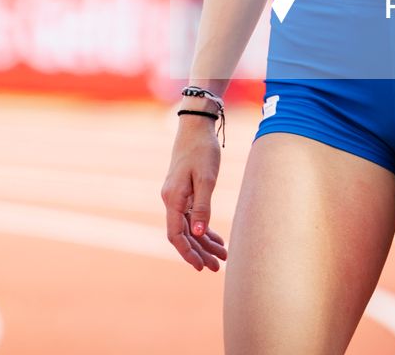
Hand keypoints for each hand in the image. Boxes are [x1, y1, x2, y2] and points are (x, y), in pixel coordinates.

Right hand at [160, 115, 227, 271]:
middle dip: (199, 252)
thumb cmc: (202, 150)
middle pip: (183, 234)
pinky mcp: (185, 191)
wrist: (196, 126)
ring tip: (222, 257)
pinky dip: (204, 229)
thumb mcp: (206, 179)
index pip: (176, 235)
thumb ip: (202, 207)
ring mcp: (177, 196)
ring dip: (204, 243)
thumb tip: (199, 234)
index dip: (188, 253)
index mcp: (173, 198)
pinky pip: (193, 217)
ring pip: (190, 227)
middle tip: (217, 268)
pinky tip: (217, 239)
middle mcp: (171, 200)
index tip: (201, 267)